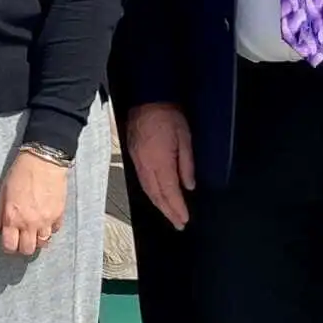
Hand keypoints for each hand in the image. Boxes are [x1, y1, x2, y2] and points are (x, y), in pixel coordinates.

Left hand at [0, 149, 67, 257]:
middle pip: (27, 250)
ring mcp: (46, 221)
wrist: (44, 161)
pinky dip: (50, 229)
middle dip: (23, 247)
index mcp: (13, 217)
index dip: (8, 247)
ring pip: (43, 243)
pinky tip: (45, 220)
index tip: (9, 242)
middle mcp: (29, 223)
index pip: (10, 246)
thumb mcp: (3, 191)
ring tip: (34, 230)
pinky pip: (54, 231)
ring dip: (37, 239)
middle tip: (22, 238)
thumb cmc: (21, 173)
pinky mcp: (59, 215)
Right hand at [126, 102, 194, 231]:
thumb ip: (186, 164)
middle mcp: (146, 165)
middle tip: (178, 223)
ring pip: (148, 190)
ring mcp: (137, 161)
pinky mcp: (134, 157)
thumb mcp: (185, 138)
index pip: (169, 191)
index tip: (184, 219)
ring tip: (170, 214)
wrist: (147, 99)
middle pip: (156, 195)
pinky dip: (151, 193)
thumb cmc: (168, 115)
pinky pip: (143, 181)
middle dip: (168, 211)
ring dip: (159, 205)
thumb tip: (188, 185)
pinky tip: (157, 197)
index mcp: (159, 161)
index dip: (177, 208)